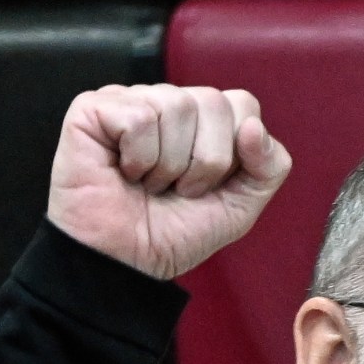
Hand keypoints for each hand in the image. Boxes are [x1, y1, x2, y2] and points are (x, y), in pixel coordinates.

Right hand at [47, 83, 292, 281]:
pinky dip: (138, 157)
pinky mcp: (94, 108)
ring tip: (149, 183)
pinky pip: (139, 117)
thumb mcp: (239, 207)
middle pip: (215, 102)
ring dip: (169, 164)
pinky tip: (124, 172)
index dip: (233, 153)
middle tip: (177, 189)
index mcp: (203, 120)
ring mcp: (131, 100)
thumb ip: (268, 167)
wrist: (126, 263)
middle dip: (204, 162)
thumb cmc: (172, 234)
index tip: (209, 185)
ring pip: (178, 106)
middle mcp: (169, 103)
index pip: (243, 104)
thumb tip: (253, 125)